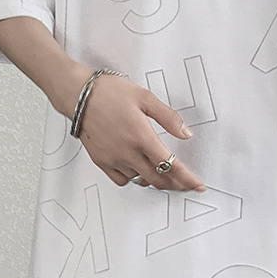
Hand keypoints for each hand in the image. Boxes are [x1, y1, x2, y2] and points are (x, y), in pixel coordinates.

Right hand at [76, 73, 205, 192]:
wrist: (78, 95)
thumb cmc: (109, 92)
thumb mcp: (146, 98)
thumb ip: (168, 117)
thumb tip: (185, 133)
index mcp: (142, 137)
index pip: (171, 165)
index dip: (187, 178)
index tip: (198, 185)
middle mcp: (128, 152)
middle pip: (158, 179)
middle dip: (176, 184)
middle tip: (185, 183)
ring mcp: (113, 159)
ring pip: (141, 181)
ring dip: (156, 181)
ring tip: (164, 174)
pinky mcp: (101, 160)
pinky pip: (122, 180)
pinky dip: (134, 178)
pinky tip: (139, 170)